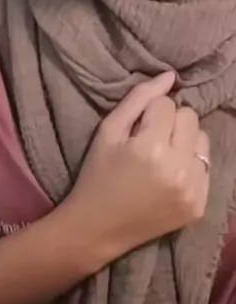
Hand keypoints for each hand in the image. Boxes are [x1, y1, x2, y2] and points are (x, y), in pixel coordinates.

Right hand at [67, 72, 209, 260]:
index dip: (149, 112)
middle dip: (170, 122)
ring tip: (162, 157)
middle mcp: (178, 169)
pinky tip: (168, 177)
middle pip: (191, 117)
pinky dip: (189, 167)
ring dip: (184, 142)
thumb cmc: (97, 174)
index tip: (136, 129)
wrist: (97, 228)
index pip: (167, 103)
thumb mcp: (108, 131)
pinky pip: (206, 168)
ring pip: (203, 140)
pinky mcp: (199, 206)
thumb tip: (170, 76)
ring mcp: (192, 190)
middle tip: (149, 140)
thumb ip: (139, 98)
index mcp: (151, 147)